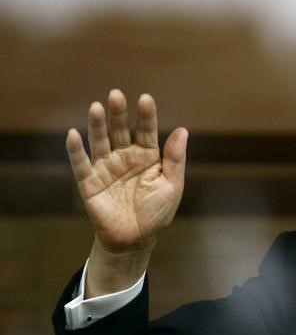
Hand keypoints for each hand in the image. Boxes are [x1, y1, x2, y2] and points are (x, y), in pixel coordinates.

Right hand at [66, 89, 187, 253]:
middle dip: (119, 114)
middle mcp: (125, 157)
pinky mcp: (89, 182)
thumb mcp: (172, 186)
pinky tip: (73, 134)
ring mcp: (106, 168)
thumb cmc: (157, 213)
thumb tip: (183, 130)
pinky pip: (81, 164)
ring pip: (100, 141)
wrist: (135, 240)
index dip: (146, 116)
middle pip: (121, 130)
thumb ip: (175, 159)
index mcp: (148, 156)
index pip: (147, 131)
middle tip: (116, 95)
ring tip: (97, 107)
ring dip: (97, 125)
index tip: (146, 99)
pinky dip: (76, 150)